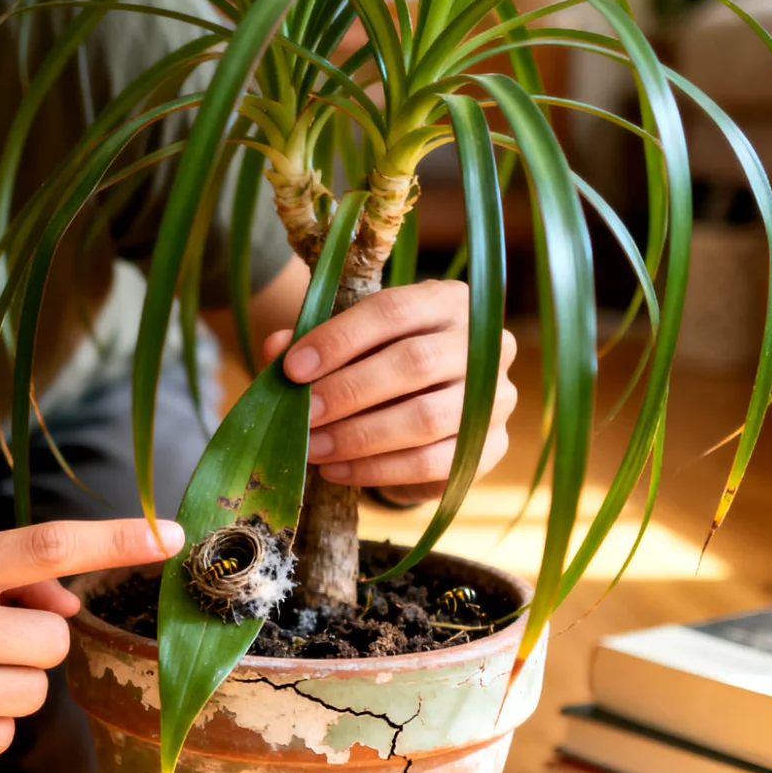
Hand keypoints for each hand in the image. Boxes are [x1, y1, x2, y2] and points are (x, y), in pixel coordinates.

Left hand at [260, 279, 517, 504]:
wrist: (430, 414)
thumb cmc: (383, 364)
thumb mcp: (350, 345)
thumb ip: (313, 343)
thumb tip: (275, 348)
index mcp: (448, 301)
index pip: (393, 310)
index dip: (339, 339)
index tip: (293, 367)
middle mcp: (484, 343)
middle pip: (414, 363)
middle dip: (348, 391)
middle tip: (302, 414)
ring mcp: (496, 397)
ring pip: (425, 417)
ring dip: (359, 436)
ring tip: (312, 447)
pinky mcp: (493, 446)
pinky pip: (434, 463)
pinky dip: (378, 470)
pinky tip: (337, 470)